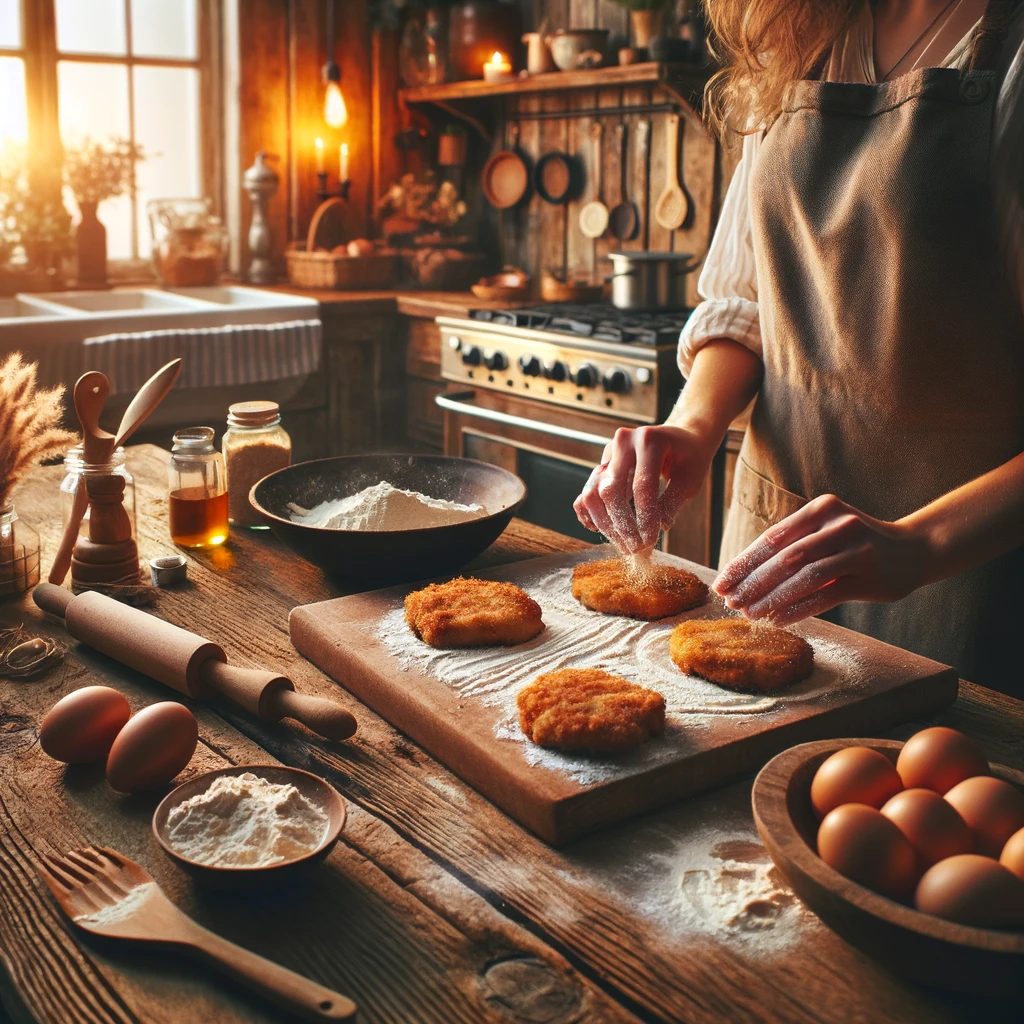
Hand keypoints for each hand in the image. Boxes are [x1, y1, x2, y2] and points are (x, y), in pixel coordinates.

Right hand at [573, 425, 714, 552]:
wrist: (682, 438)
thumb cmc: (690, 458)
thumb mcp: (690, 480)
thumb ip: (672, 502)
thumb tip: (659, 528)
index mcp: (649, 440)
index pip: (642, 485)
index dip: (644, 517)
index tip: (649, 542)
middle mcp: (623, 441)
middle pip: (611, 490)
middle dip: (622, 525)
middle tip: (635, 549)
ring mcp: (609, 452)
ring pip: (594, 493)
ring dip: (605, 524)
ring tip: (622, 544)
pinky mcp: (602, 464)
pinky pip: (587, 492)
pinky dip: (589, 513)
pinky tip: (600, 530)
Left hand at [712, 494, 931, 624]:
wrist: (914, 549)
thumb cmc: (856, 542)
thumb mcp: (825, 529)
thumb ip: (792, 544)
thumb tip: (743, 574)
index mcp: (821, 509)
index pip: (773, 538)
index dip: (744, 562)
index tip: (721, 582)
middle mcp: (839, 525)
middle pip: (786, 558)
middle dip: (753, 582)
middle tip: (730, 601)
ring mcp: (857, 551)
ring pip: (805, 577)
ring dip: (772, 598)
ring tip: (750, 613)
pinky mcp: (869, 578)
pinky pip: (826, 596)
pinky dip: (798, 609)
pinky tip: (777, 619)